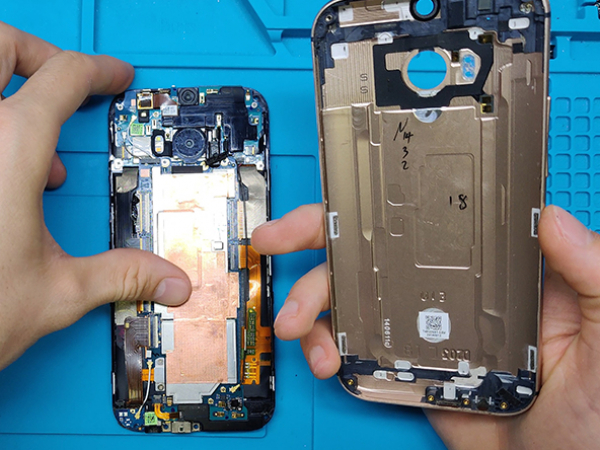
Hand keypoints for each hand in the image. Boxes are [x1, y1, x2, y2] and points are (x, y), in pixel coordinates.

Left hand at [0, 22, 191, 369]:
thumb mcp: (59, 291)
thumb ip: (122, 274)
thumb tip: (170, 279)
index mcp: (7, 150)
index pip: (62, 78)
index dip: (98, 71)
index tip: (115, 78)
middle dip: (37, 55)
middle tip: (64, 85)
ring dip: (7, 89)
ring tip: (37, 149)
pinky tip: (5, 180)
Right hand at [253, 203, 599, 448]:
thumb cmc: (597, 412)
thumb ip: (589, 272)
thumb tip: (552, 218)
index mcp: (493, 273)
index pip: (430, 221)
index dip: (383, 202)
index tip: (343, 193)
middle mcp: (448, 295)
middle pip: (375, 254)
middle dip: (317, 239)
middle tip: (277, 238)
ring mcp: (422, 333)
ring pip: (354, 301)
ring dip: (314, 304)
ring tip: (298, 324)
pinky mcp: (406, 371)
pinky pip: (357, 351)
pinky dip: (330, 349)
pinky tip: (328, 358)